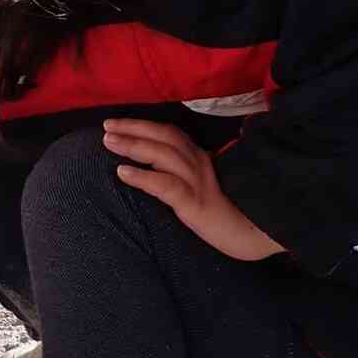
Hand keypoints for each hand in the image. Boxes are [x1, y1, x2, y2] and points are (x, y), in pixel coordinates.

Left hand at [102, 119, 284, 261]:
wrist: (252, 234)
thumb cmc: (223, 213)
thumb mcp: (199, 187)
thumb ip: (178, 174)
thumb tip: (146, 168)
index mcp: (199, 158)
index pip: (169, 133)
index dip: (142, 125)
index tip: (116, 122)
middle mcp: (199, 164)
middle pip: (164, 137)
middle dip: (133, 128)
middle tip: (106, 126)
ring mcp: (198, 182)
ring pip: (164, 155)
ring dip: (134, 145)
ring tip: (109, 142)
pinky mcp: (196, 203)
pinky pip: (166, 185)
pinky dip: (143, 177)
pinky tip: (123, 172)